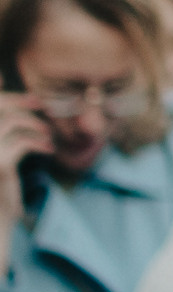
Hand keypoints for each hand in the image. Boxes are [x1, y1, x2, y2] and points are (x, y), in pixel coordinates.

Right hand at [0, 94, 52, 234]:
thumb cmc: (1, 194)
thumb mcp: (4, 164)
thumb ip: (8, 141)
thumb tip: (20, 117)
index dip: (7, 98)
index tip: (32, 99)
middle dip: (20, 101)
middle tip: (42, 105)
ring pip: (10, 122)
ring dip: (33, 123)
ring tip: (47, 132)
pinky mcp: (1, 164)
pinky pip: (22, 142)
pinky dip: (39, 142)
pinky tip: (49, 149)